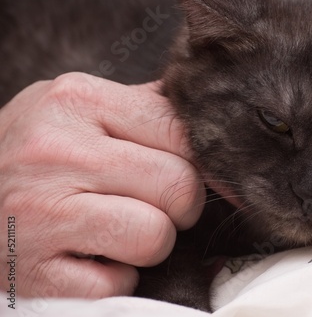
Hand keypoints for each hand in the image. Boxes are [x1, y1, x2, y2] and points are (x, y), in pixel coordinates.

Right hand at [0, 73, 204, 297]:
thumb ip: (141, 109)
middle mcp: (56, 152)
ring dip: (151, 243)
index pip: (182, 134)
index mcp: (78, 101)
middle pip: (179, 186)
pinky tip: (89, 258)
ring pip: (156, 236)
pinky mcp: (32, 273)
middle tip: (149, 202)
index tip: (183, 173)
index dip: (197, 162)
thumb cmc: (38, 151)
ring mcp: (40, 214)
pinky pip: (117, 284)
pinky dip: (115, 278)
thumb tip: (205, 122)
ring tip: (120, 230)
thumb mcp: (79, 110)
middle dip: (178, 204)